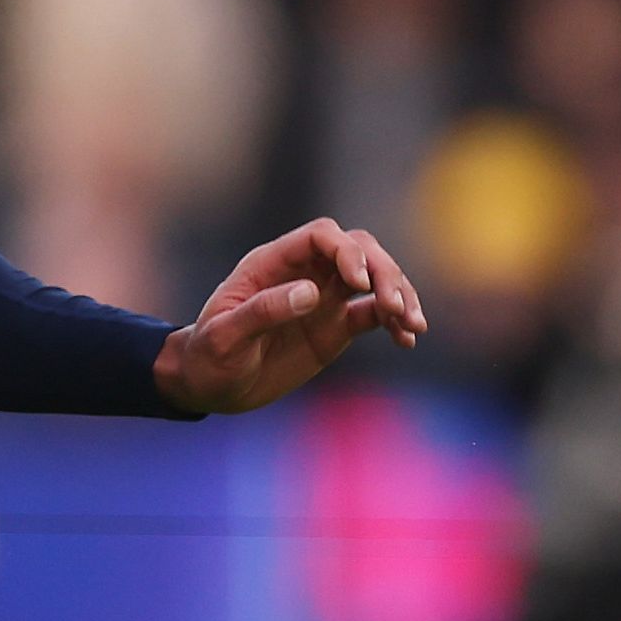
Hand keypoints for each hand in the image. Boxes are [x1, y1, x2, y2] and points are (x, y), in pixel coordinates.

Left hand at [154, 218, 428, 413]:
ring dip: (400, 295)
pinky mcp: (336, 326)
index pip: (321, 236)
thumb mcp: (225, 337)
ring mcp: (323, 298)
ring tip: (412, 327)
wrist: (209, 384)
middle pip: (358, 249)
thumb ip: (262, 312)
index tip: (359, 284)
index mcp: (271, 264)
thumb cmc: (208, 356)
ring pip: (375, 278)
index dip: (347, 251)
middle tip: (395, 307)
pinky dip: (396, 322)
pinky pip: (375, 313)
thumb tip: (311, 292)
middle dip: (384, 271)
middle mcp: (303, 273)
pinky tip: (407, 340)